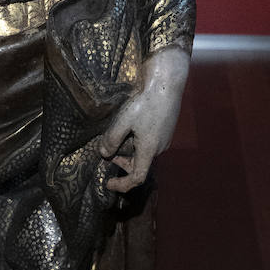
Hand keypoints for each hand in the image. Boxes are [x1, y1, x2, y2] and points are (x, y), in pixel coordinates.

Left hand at [99, 46, 189, 193]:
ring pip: (145, 152)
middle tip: (109, 154)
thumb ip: (112, 139)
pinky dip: (137, 142)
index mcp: (149, 150)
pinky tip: (130, 127)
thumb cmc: (146, 102)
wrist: (166, 84)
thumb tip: (103, 153)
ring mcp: (164, 138)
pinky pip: (150, 142)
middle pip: (140, 165)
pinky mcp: (166, 128)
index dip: (123, 185)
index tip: (109, 184)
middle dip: (123, 164)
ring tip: (117, 138)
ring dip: (130, 151)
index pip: (137, 177)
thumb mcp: (124, 120)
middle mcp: (159, 147)